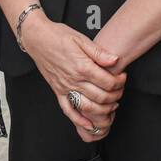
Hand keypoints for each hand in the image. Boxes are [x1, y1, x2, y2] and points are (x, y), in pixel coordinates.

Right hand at [21, 16, 124, 139]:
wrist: (37, 38)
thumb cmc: (58, 36)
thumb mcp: (81, 39)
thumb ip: (98, 52)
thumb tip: (114, 60)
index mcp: (82, 66)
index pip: (107, 82)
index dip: (119, 82)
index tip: (123, 77)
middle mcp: (73, 80)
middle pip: (101, 96)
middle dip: (115, 96)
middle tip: (120, 90)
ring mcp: (65, 87)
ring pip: (88, 107)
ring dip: (103, 110)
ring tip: (111, 104)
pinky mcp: (57, 91)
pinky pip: (68, 110)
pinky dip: (79, 120)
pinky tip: (89, 124)